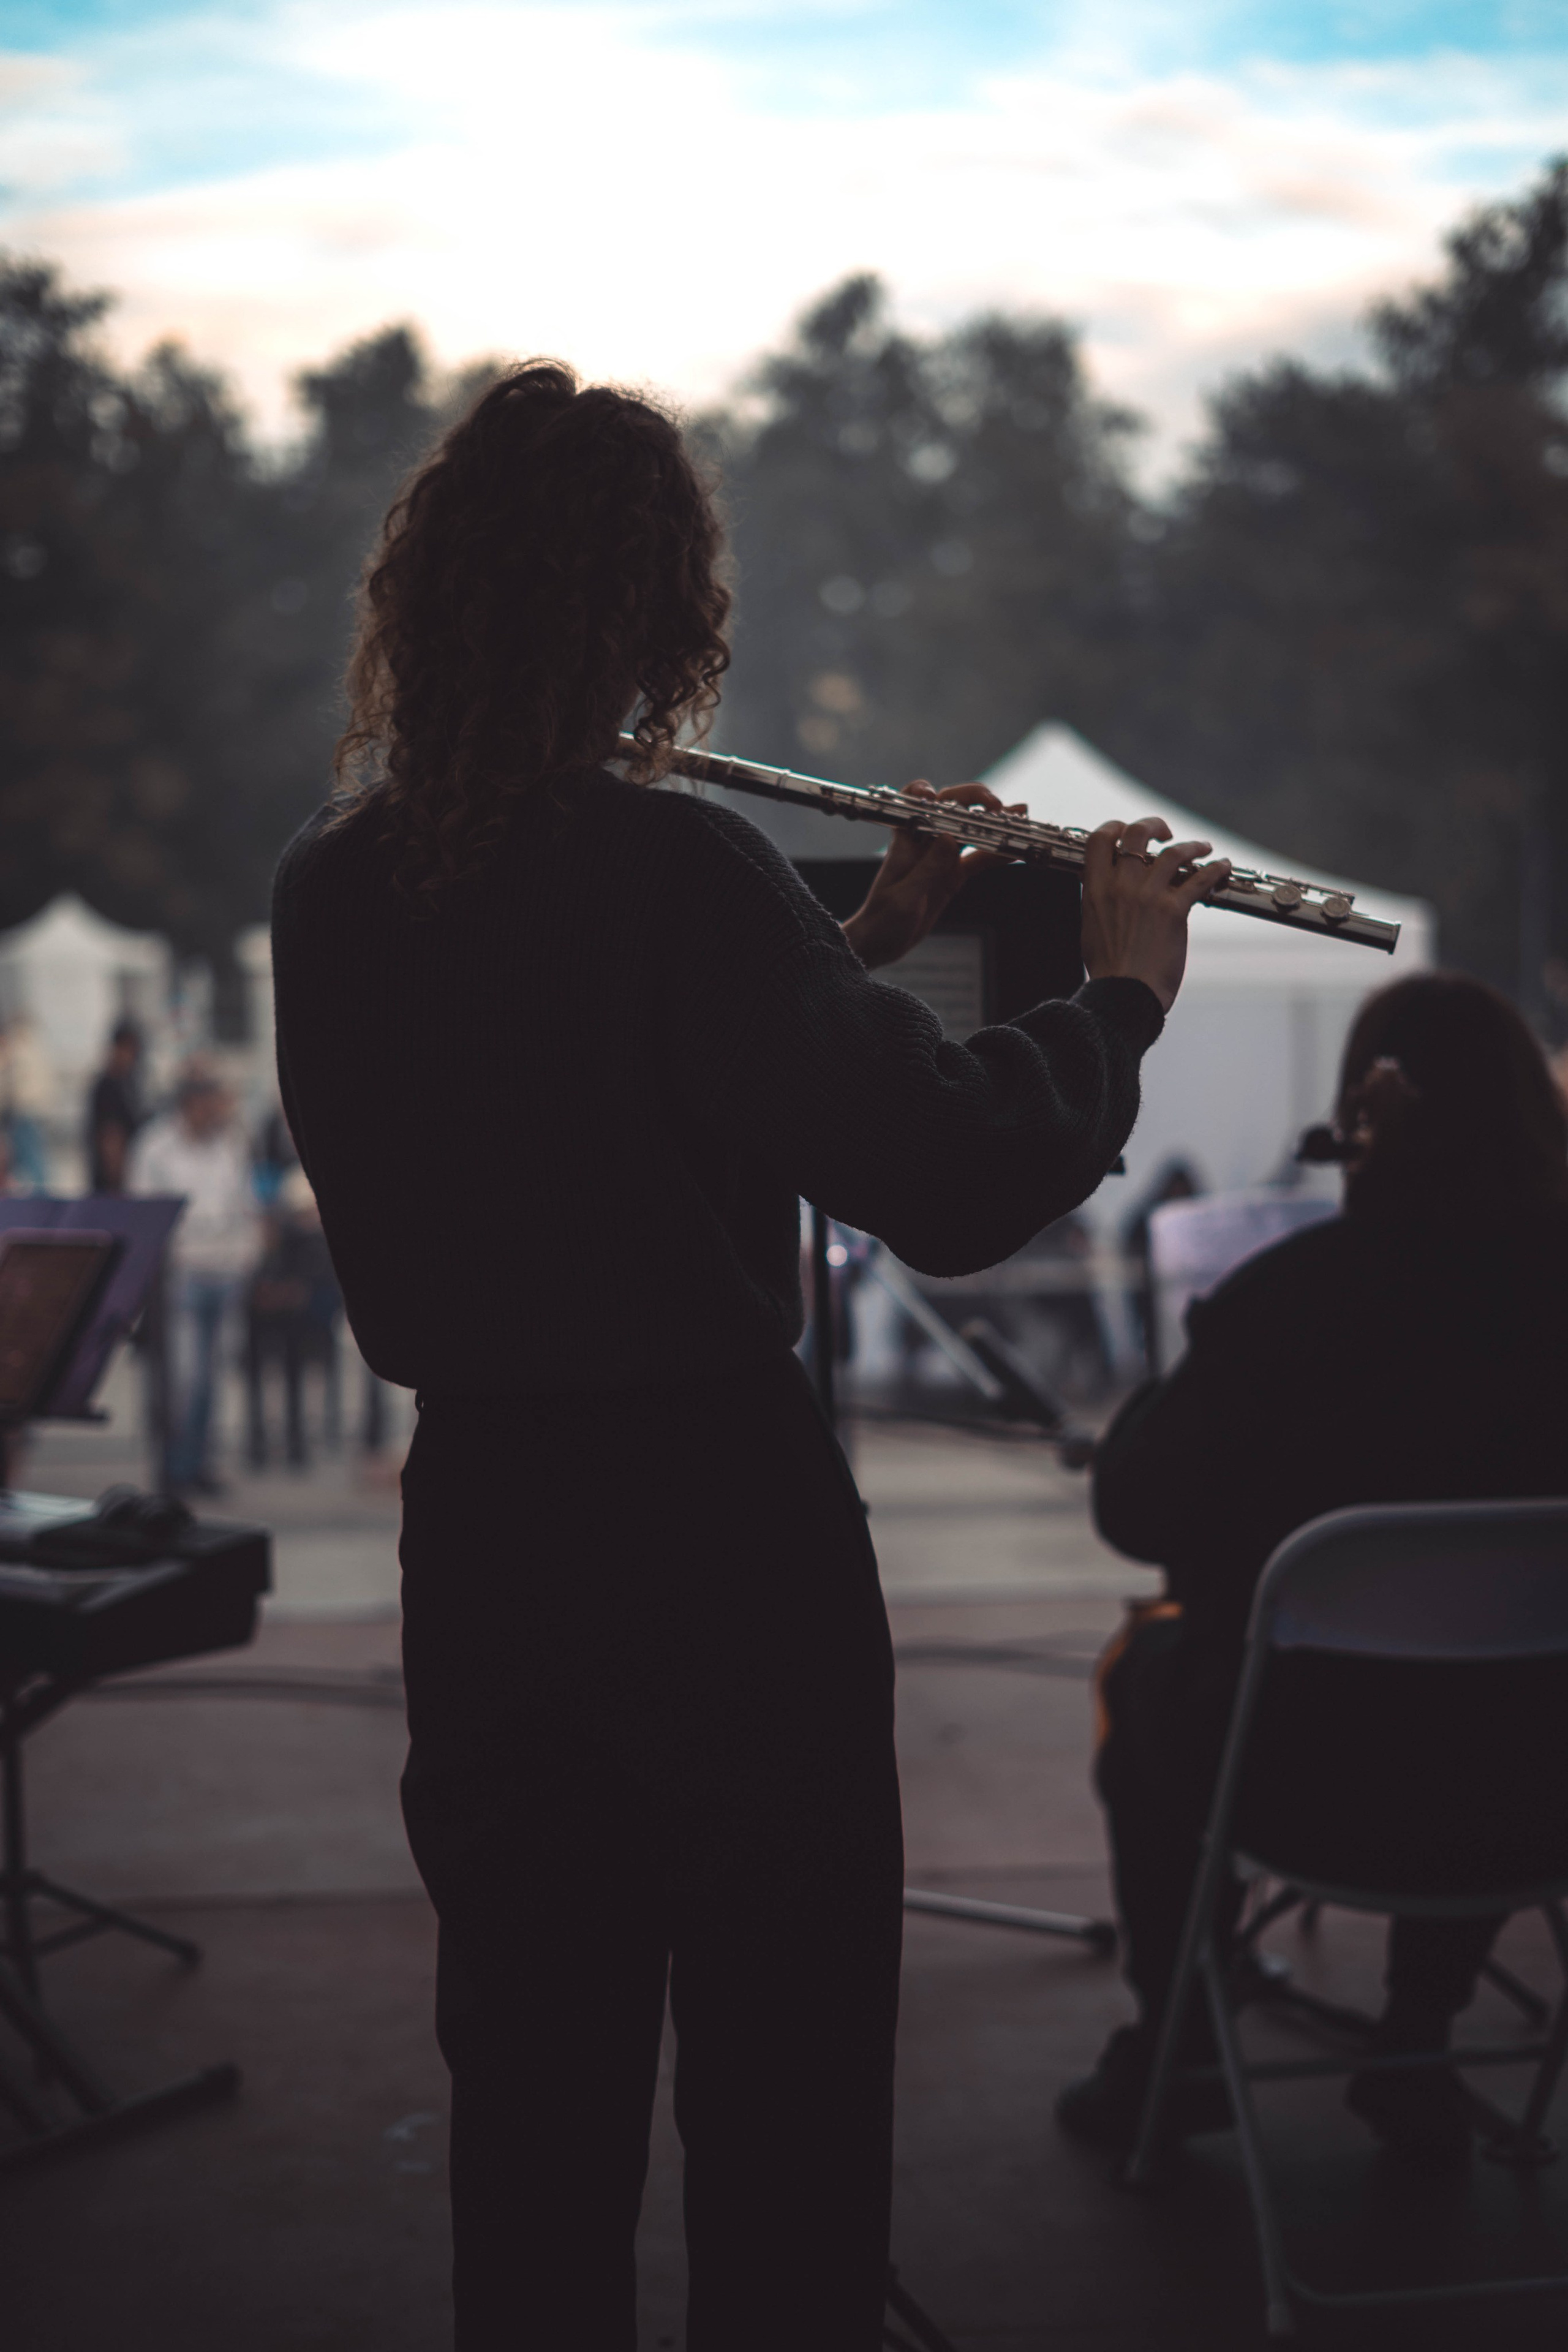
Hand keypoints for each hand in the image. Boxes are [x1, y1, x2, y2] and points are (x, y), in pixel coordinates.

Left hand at [842, 780, 1023, 971]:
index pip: (911, 803)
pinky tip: (1017, 850)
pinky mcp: (953, 875)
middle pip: (951, 810)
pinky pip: (979, 860)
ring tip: (1022, 816)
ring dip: (995, 823)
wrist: (879, 944)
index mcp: (905, 842)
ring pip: (971, 832)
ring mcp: (941, 858)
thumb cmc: (882, 921)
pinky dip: (997, 854)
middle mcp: (925, 843)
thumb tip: (949, 838)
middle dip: (976, 801)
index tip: (937, 796)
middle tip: (999, 807)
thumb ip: (927, 869)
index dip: (924, 792)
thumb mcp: (904, 899)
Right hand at [1081, 818, 1230, 1013]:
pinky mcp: (1174, 910)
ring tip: (1203, 847)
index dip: (1115, 827)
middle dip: (1153, 825)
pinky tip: (1223, 866)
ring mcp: (1148, 896)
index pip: (1100, 840)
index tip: (1127, 830)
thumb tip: (1105, 893)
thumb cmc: (1109, 972)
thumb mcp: (1091, 930)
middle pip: (1137, 833)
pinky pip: (1200, 879)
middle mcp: (1121, 886)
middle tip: (1165, 832)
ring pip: (1174, 852)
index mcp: (1095, 890)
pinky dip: (1216, 869)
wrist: (1124, 996)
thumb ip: (1099, 904)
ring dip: (1192, 845)